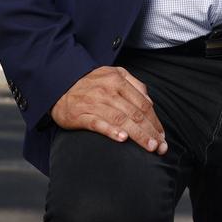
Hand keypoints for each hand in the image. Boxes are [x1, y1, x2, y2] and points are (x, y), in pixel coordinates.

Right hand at [50, 66, 168, 154]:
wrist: (59, 83)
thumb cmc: (91, 82)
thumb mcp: (113, 74)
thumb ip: (134, 85)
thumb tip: (150, 102)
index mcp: (118, 80)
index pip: (143, 104)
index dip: (155, 121)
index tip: (162, 136)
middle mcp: (107, 90)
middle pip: (135, 114)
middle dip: (151, 132)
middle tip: (161, 147)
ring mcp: (93, 102)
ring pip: (121, 119)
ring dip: (138, 135)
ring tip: (150, 147)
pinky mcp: (80, 114)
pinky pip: (98, 123)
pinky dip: (111, 130)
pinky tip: (122, 139)